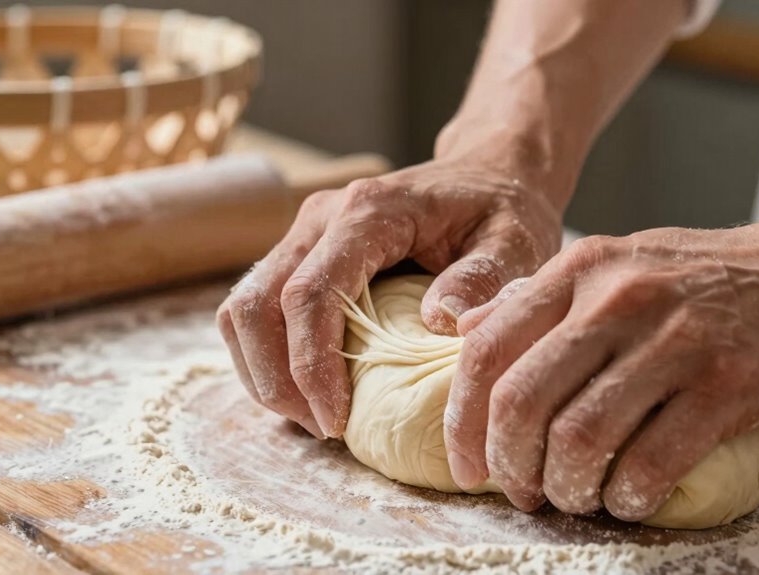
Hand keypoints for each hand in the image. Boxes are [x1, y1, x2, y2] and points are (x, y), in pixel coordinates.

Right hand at [216, 157, 562, 438]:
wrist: (486, 174)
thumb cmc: (503, 212)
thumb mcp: (515, 242)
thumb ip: (483, 279)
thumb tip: (436, 321)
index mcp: (370, 212)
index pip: (311, 293)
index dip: (311, 364)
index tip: (337, 420)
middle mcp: (322, 217)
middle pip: (256, 304)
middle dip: (278, 379)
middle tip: (323, 429)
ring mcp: (304, 234)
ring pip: (243, 309)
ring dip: (264, 373)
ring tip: (312, 418)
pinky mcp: (301, 253)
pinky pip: (257, 310)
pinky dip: (268, 358)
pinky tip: (307, 393)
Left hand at [444, 218, 758, 519]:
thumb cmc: (709, 279)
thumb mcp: (616, 264)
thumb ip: (540, 299)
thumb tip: (463, 332)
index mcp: (581, 269)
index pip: (486, 350)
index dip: (463, 421)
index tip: (468, 465)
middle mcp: (619, 297)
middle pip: (522, 402)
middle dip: (510, 466)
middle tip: (523, 493)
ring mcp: (676, 340)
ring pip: (580, 439)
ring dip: (568, 489)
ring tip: (578, 498)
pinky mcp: (729, 384)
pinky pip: (652, 463)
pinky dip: (628, 497)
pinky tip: (629, 499)